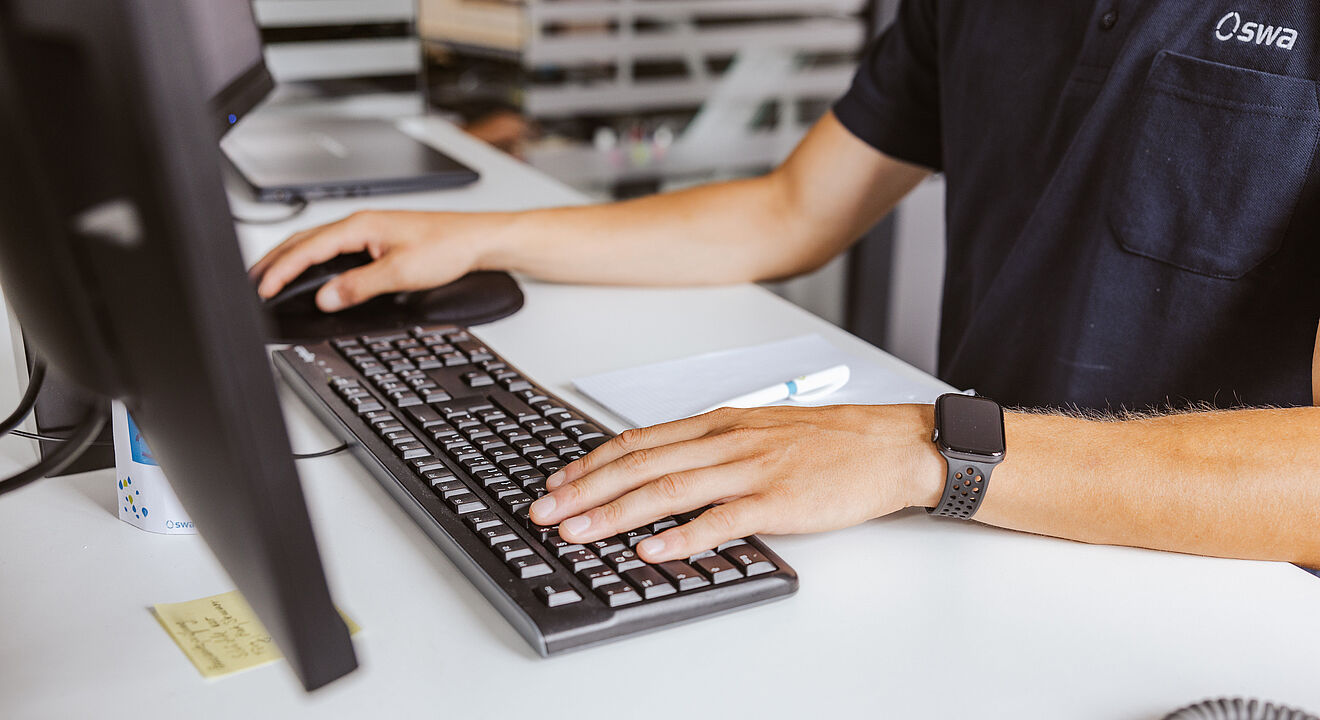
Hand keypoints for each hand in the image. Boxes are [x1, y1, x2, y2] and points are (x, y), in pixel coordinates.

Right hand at [250, 210, 513, 311]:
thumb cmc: (447, 246)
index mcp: (360, 225)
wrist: (477, 239)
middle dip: (275, 261)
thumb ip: (360, 285)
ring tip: (270, 277)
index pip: (308, 248)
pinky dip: (313, 260)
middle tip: (252, 282)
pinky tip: (310, 272)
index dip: (283, 270)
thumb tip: (326, 297)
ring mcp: (367, 230)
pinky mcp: (376, 239)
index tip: (264, 288)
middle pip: (304, 241)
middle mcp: (360, 223)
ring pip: (317, 244)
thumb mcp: (401, 272)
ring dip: (291, 260)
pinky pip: (333, 249)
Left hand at [528, 404, 944, 562]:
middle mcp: (727, 441)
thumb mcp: (761, 431)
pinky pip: (721, 520)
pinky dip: (681, 536)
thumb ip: (714, 448)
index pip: (639, 440)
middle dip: (585, 488)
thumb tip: (666, 467)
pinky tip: (651, 550)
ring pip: (669, 488)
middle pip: (640, 463)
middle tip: (544, 510)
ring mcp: (751, 469)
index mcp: (720, 424)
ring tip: (578, 530)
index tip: (557, 480)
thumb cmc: (829, 442)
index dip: (592, 462)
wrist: (890, 446)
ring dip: (615, 511)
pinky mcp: (778, 501)